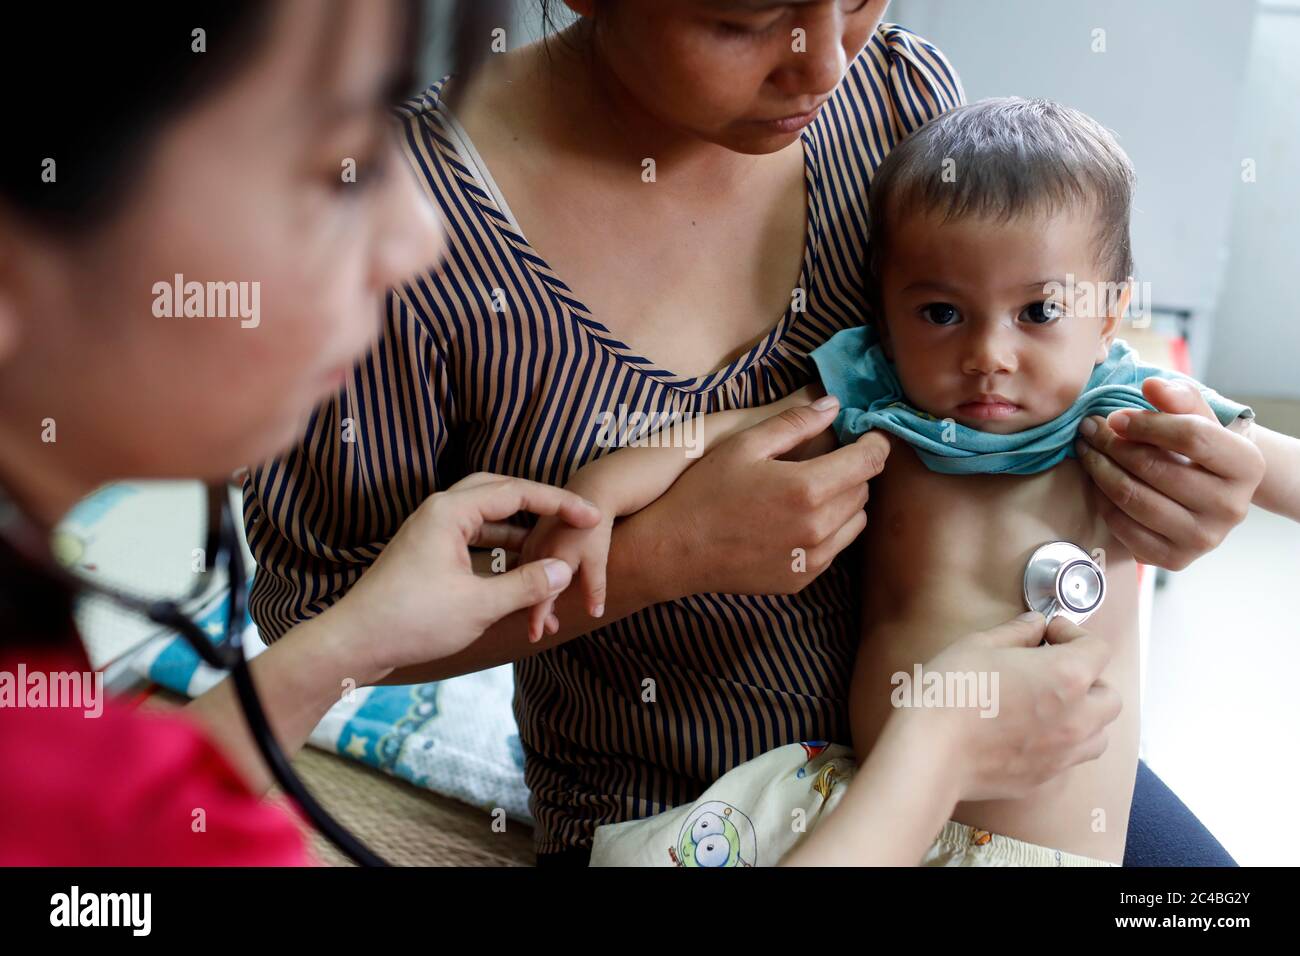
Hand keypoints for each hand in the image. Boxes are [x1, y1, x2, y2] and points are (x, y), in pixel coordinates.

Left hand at [328, 472, 601, 681]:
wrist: (355, 642)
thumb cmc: (411, 621)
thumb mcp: (479, 605)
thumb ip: (525, 584)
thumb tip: (563, 570)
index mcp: (450, 512)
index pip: (517, 492)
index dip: (560, 503)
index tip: (592, 515)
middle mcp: (438, 511)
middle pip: (500, 490)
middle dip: (540, 502)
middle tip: (573, 515)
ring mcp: (430, 529)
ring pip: (485, 512)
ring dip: (520, 524)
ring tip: (553, 538)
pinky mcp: (426, 550)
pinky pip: (472, 533)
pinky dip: (499, 543)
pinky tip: (519, 560)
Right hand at [519, 500, 615, 642]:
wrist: (593, 490)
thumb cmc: (596, 527)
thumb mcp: (599, 560)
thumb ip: (595, 588)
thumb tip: (594, 614)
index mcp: (549, 559)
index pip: (540, 598)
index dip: (537, 620)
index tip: (536, 638)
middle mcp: (534, 552)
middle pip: (528, 589)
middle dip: (536, 611)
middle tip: (546, 631)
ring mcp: (531, 543)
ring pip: (525, 577)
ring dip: (533, 595)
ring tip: (545, 613)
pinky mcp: (532, 537)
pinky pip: (524, 564)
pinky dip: (529, 579)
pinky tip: (535, 586)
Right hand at [633, 402, 888, 598]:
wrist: (673, 551)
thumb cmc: (703, 492)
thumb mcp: (744, 445)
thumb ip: (794, 423)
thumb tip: (834, 405)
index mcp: (808, 488)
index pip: (870, 461)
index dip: (876, 442)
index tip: (871, 434)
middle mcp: (818, 528)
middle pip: (864, 491)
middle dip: (854, 471)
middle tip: (828, 459)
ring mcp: (812, 559)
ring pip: (855, 523)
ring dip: (844, 503)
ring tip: (811, 491)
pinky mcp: (802, 580)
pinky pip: (834, 550)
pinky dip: (827, 532)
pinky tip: (796, 521)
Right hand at [915, 612, 1121, 802]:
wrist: (931, 752)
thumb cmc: (953, 694)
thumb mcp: (979, 645)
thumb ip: (1016, 632)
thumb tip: (1034, 625)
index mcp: (1068, 676)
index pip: (1098, 648)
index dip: (1073, 634)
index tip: (1048, 634)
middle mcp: (1078, 718)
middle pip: (1110, 695)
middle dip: (1089, 678)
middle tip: (1054, 668)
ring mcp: (1064, 753)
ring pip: (1100, 733)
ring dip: (1085, 715)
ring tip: (1051, 704)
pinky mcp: (1045, 777)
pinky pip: (1071, 758)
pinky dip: (1062, 742)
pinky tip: (1029, 731)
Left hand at [1074, 377, 1264, 569]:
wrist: (1207, 492)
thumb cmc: (1198, 448)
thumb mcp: (1197, 417)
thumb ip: (1178, 398)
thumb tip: (1152, 385)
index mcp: (1247, 465)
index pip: (1193, 436)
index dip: (1146, 423)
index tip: (1114, 416)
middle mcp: (1232, 507)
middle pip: (1155, 468)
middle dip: (1112, 445)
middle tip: (1089, 430)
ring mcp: (1204, 539)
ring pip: (1133, 498)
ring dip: (1099, 470)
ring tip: (1087, 451)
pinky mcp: (1175, 559)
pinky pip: (1123, 528)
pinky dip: (1103, 502)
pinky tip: (1097, 482)